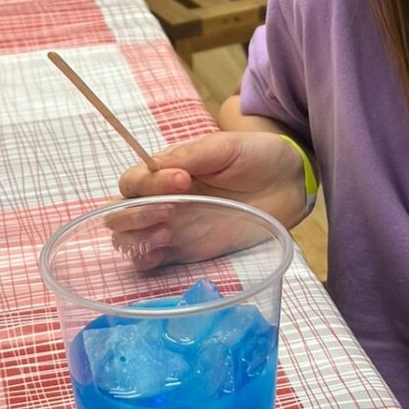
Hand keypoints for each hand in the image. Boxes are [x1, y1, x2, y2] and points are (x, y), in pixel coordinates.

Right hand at [112, 129, 310, 268]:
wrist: (287, 183)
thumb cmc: (255, 156)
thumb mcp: (225, 147)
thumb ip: (191, 155)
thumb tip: (158, 166)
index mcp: (166, 171)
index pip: (133, 181)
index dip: (148, 183)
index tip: (182, 180)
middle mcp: (162, 200)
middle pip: (121, 213)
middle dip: (136, 214)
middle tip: (171, 211)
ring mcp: (172, 228)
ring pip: (129, 239)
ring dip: (137, 238)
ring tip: (168, 232)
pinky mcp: (185, 251)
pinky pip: (150, 260)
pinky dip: (144, 260)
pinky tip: (159, 253)